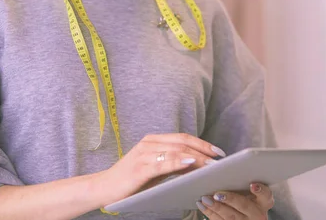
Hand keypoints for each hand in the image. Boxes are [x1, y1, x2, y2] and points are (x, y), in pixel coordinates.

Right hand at [93, 133, 226, 206]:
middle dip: (204, 150)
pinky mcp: (140, 168)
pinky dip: (178, 161)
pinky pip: (163, 162)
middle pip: (181, 143)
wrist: (104, 188)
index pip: (182, 137)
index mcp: (152, 141)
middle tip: (220, 160)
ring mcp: (143, 154)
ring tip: (212, 164)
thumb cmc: (131, 180)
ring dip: (197, 157)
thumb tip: (198, 163)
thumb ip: (173, 164)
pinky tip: (191, 163)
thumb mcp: (155, 169)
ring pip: (176, 151)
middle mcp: (148, 144)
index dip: (202, 143)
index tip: (219, 152)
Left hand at [197, 183, 274, 219]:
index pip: (266, 195)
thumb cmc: (243, 199)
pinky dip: (210, 213)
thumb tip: (218, 167)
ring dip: (216, 207)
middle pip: (244, 205)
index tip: (252, 185)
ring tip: (205, 199)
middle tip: (217, 194)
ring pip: (231, 216)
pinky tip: (202, 205)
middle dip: (230, 199)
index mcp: (262, 202)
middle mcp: (256, 213)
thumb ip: (240, 183)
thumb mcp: (247, 193)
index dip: (260, 190)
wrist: (245, 218)